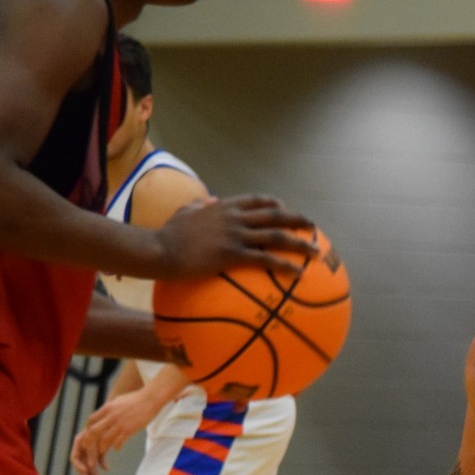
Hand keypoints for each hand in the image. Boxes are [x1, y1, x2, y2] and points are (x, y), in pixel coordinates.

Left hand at [68, 390, 163, 474]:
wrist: (150, 399)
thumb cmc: (136, 398)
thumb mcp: (119, 400)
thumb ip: (110, 407)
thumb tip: (103, 412)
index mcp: (108, 408)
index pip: (91, 420)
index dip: (88, 428)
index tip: (90, 433)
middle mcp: (111, 416)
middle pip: (94, 431)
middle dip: (90, 440)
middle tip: (90, 445)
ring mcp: (120, 424)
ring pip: (105, 439)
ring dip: (103, 447)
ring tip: (103, 450)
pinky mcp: (130, 430)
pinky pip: (119, 442)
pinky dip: (116, 447)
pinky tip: (117, 448)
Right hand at [70, 427, 107, 474]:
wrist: (113, 418)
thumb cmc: (103, 424)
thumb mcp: (96, 434)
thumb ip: (91, 449)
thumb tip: (90, 465)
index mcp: (80, 441)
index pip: (75, 457)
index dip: (79, 466)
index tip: (85, 471)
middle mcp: (84, 446)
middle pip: (81, 463)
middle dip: (84, 473)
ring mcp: (92, 448)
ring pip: (90, 464)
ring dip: (93, 472)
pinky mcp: (100, 449)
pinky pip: (99, 460)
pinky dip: (103, 465)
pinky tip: (107, 469)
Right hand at [154, 194, 317, 279]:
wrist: (158, 249)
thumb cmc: (167, 235)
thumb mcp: (184, 212)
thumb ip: (198, 206)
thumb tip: (206, 201)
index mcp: (224, 207)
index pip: (257, 200)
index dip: (275, 204)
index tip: (286, 210)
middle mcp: (234, 217)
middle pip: (274, 215)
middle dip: (297, 220)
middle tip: (313, 228)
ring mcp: (235, 234)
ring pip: (276, 236)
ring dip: (299, 243)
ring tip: (315, 251)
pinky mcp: (232, 254)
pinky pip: (266, 259)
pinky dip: (285, 265)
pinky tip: (298, 274)